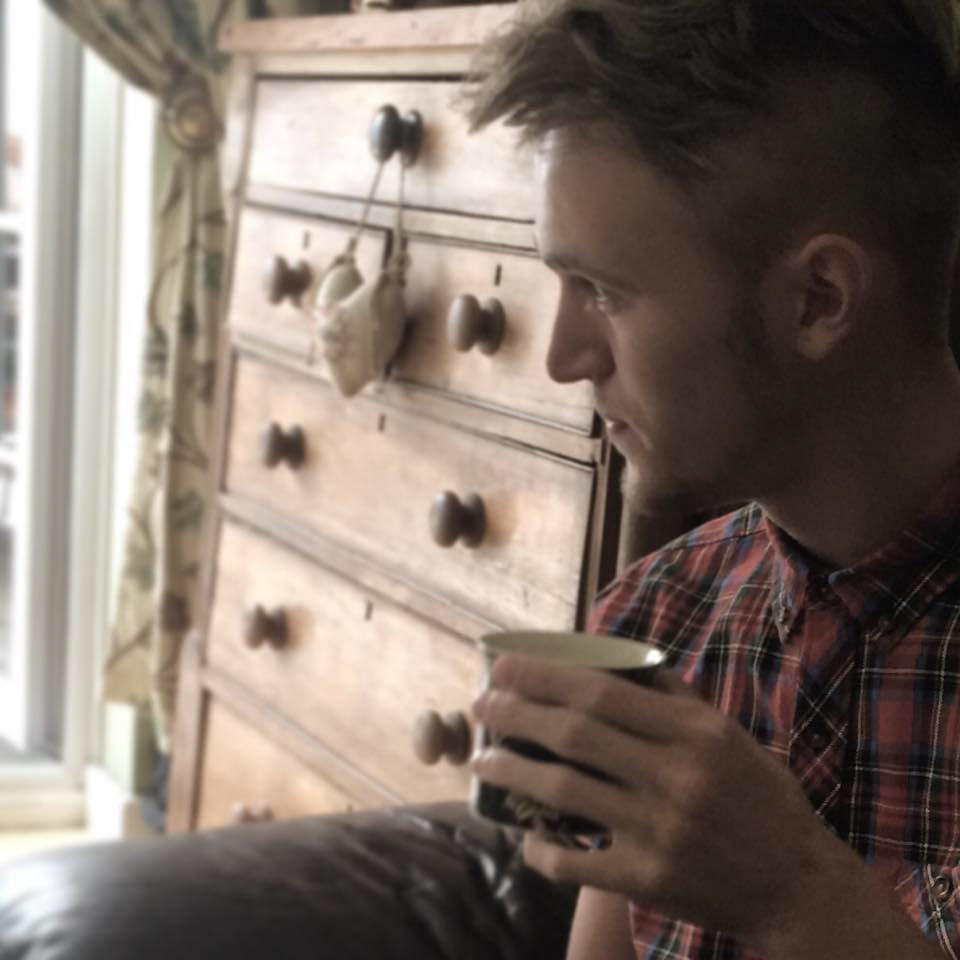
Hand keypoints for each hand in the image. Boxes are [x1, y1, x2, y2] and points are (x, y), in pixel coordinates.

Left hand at [470, 653, 838, 946]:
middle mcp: (674, 776)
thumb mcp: (729, 736)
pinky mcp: (650, 879)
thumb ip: (675, 699)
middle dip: (515, 714)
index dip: (542, 676)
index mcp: (693, 733)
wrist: (796, 886)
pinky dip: (544, 850)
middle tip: (479, 706)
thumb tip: (621, 661)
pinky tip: (524, 837)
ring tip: (481, 761)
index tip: (502, 666)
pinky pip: (579, 862)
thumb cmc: (760, 800)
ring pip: (565, 791)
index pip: (600, 691)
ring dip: (513, 772)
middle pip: (574, 734)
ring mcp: (659, 830)